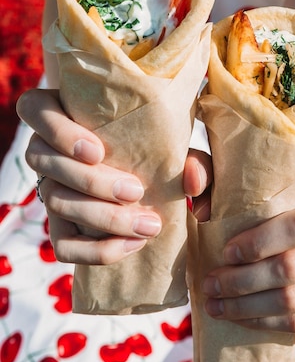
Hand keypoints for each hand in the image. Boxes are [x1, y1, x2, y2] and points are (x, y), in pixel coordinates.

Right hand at [17, 88, 212, 263]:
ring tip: (147, 224)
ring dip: (103, 217)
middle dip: (93, 182)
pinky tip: (130, 245)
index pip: (34, 111)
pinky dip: (95, 250)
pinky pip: (62, 245)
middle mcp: (44, 149)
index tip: (97, 151)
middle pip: (46, 163)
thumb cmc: (148, 140)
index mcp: (58, 112)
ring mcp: (48, 188)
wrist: (141, 167)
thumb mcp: (169, 139)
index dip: (59, 132)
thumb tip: (193, 180)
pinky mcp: (59, 224)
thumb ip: (187, 154)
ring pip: (56, 201)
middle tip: (136, 191)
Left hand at [202, 193, 294, 338]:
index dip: (260, 242)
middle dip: (243, 281)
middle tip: (210, 285)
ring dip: (247, 306)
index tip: (226, 253)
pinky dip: (266, 323)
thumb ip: (223, 175)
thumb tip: (192, 182)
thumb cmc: (288, 214)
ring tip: (215, 304)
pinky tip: (241, 318)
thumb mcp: (268, 190)